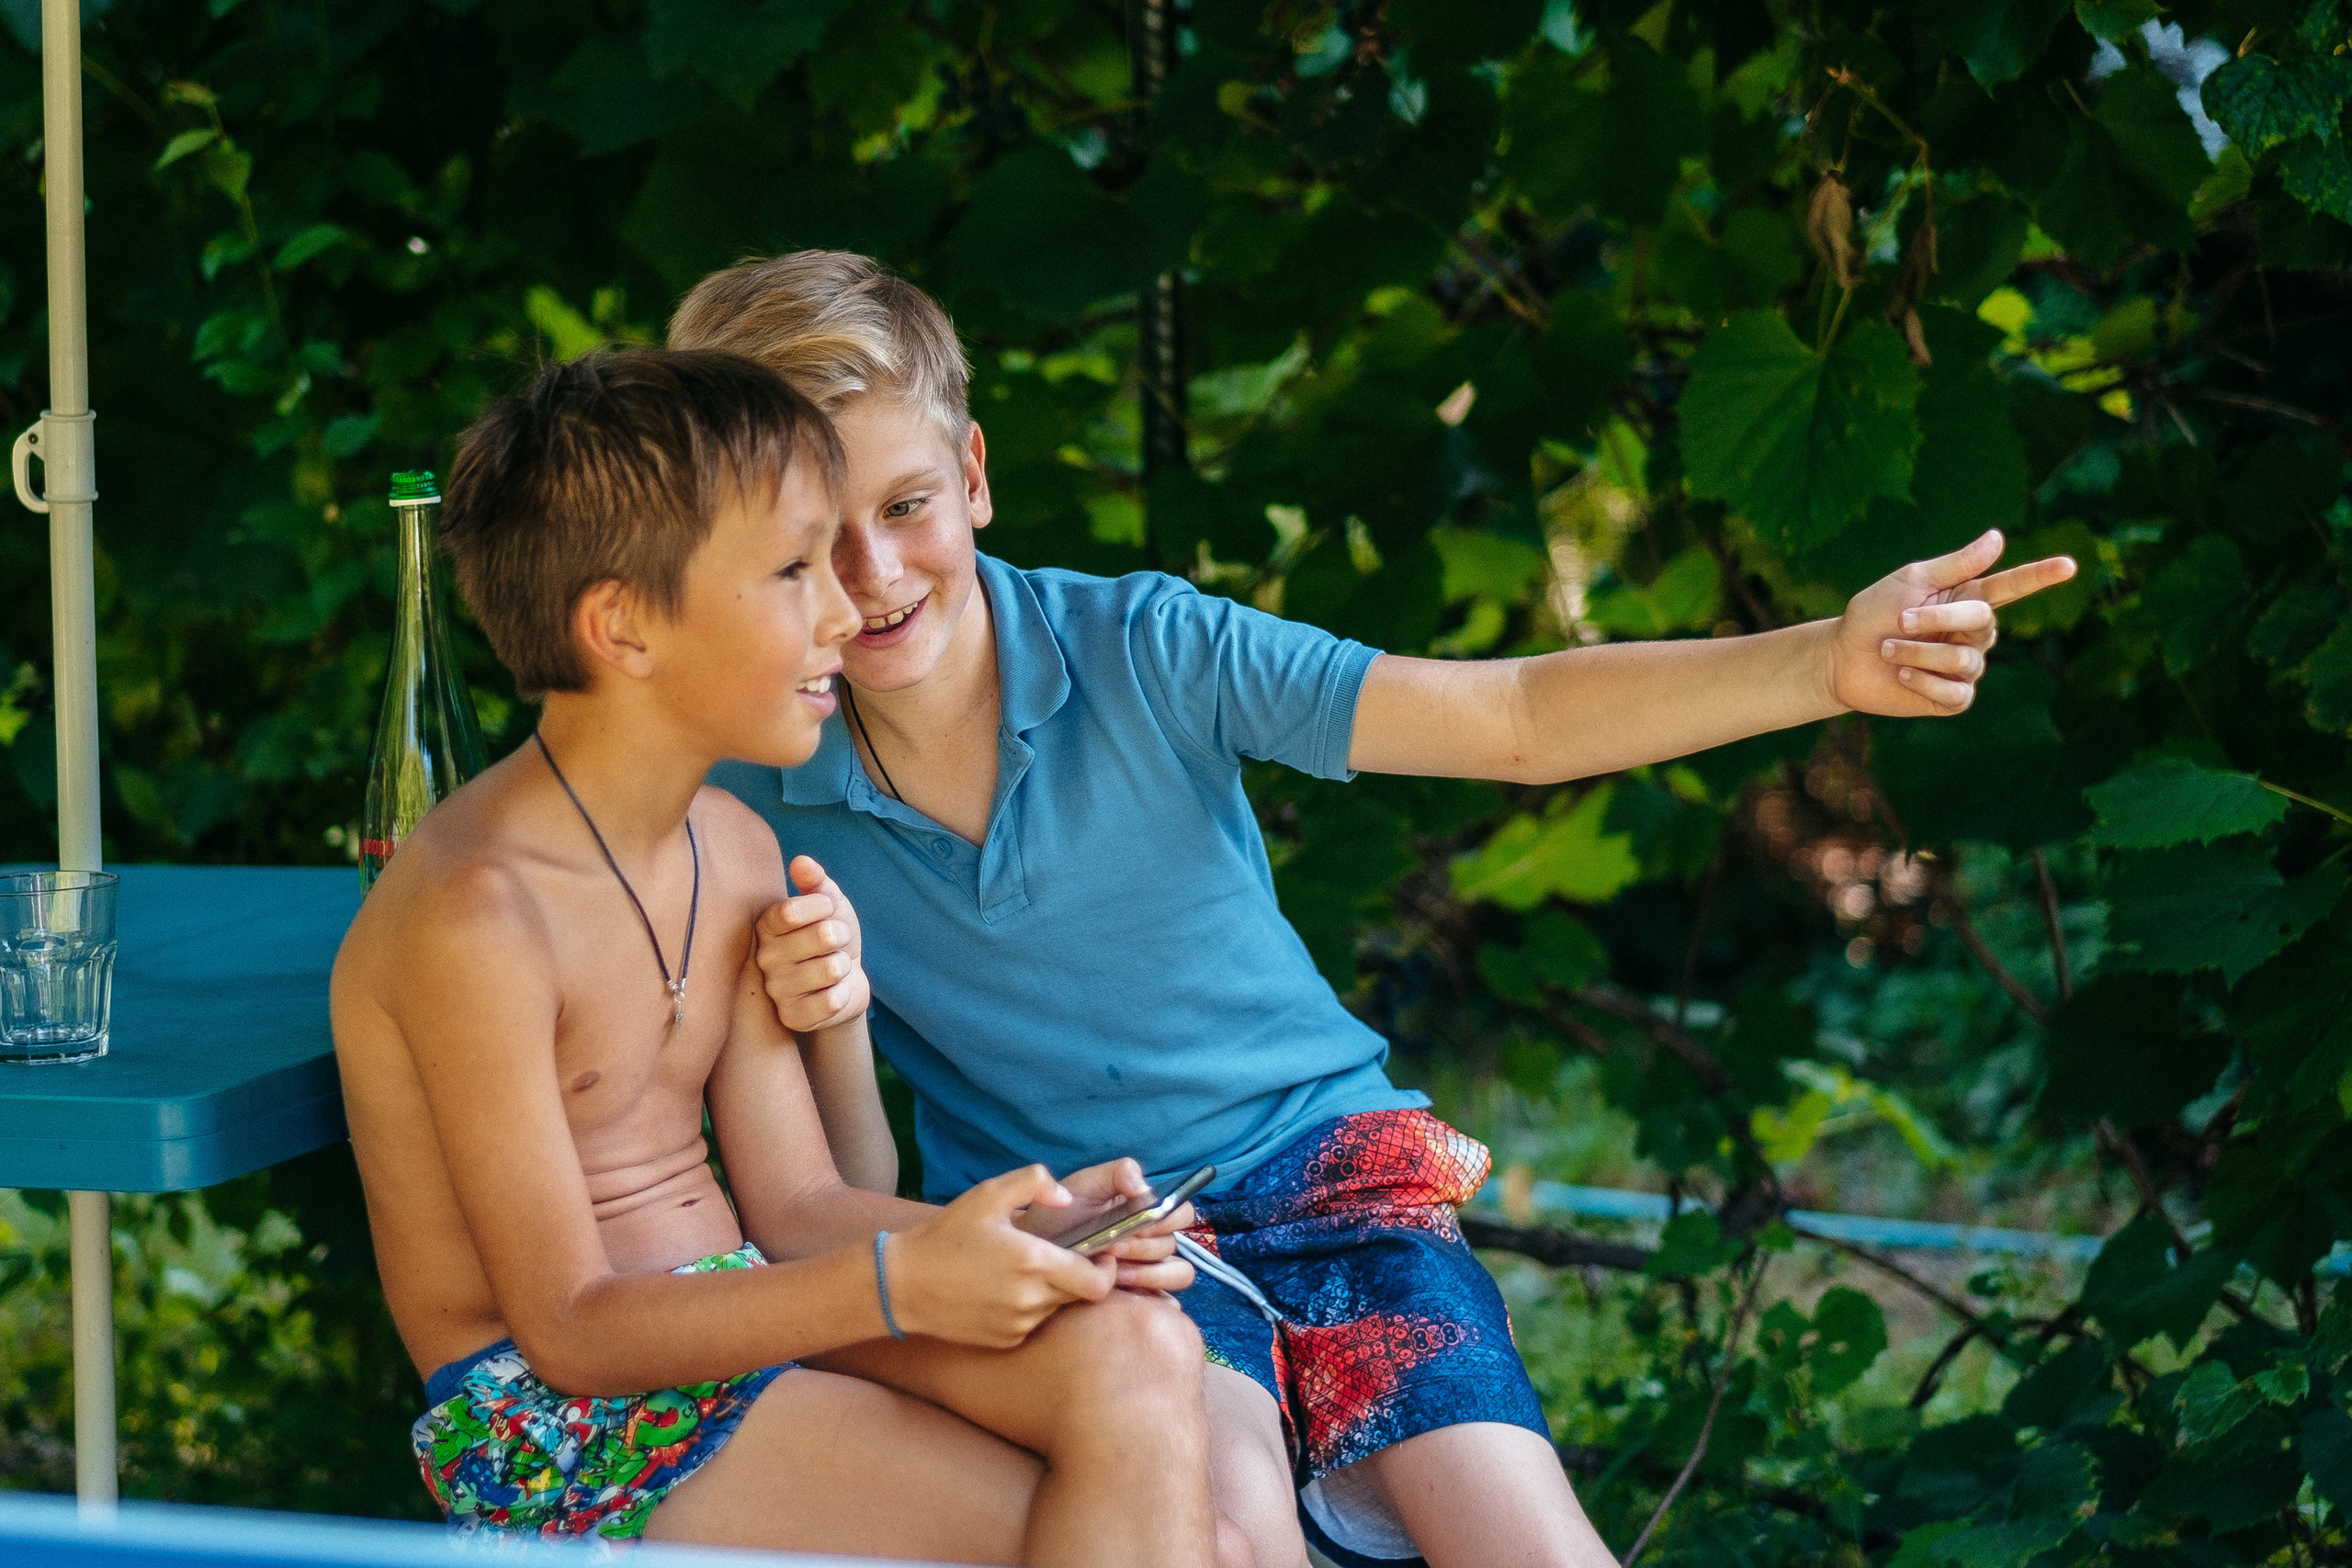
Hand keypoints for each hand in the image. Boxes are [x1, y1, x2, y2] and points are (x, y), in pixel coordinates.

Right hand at [755, 855, 869, 1033]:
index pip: (790, 911)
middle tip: (838, 940)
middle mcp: (764, 958)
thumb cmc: (831, 937)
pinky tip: (835, 991)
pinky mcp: (792, 1017)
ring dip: (843, 965)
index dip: (822, 907)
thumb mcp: (829, 905)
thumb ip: (816, 882)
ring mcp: (776, 990)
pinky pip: (829, 1002)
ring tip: (835, 966)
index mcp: (766, 925)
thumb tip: (801, 862)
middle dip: (841, 935)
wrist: (843, 982)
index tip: (830, 908)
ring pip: (829, 969)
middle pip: (819, 937)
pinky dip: (842, 993)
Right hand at [886, 1165, 1115, 1346]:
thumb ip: (1034, 1183)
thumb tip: (1068, 1198)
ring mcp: (1018, 1324)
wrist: (902, 1284)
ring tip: (1022, 1270)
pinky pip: (1033, 1323)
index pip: (1098, 1282)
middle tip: (1060, 1256)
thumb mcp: (987, 1195)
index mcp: (1034, 1262)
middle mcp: (1031, 1299)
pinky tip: (1003, 1290)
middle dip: (1079, 1276)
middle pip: (1081, 1295)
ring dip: (1052, 1291)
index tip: (1099, 1254)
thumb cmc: (946, 1236)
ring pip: (1055, 1308)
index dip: (1107, 1269)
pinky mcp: (1005, 1341)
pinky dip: (1029, 1307)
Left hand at [1020, 1157, 1198, 1292]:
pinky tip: (1118, 1284)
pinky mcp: (1142, 1293)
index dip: (1163, 1219)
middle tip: (1112, 1246)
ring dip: (1146, 1270)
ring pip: (1178, 1271)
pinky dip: (1150, 1288)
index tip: (1132, 1223)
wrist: (1034, 1249)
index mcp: (1145, 1209)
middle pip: (1174, 1243)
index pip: (1180, 1212)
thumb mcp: (1085, 1184)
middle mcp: (1152, 1238)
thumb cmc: (1059, 1214)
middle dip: (1144, 1245)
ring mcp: (1149, 1267)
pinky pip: (1167, 1297)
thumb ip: (1119, 1173)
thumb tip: (1147, 1190)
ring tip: (1111, 1267)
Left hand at [1828, 530, 2077, 715]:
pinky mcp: (1952, 698)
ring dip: (1919, 653)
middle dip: (1938, 619)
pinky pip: (1956, 692)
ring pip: (1965, 660)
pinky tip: (1901, 676)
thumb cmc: (1873, 615)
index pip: (2012, 587)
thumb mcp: (1910, 582)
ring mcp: (1965, 667)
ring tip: (1889, 651)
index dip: (2040, 576)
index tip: (2070, 565)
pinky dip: (1922, 682)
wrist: (1841, 658)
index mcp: (1966, 599)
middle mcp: (1972, 634)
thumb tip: (1999, 537)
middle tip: (1900, 620)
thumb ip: (1956, 566)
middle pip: (1983, 621)